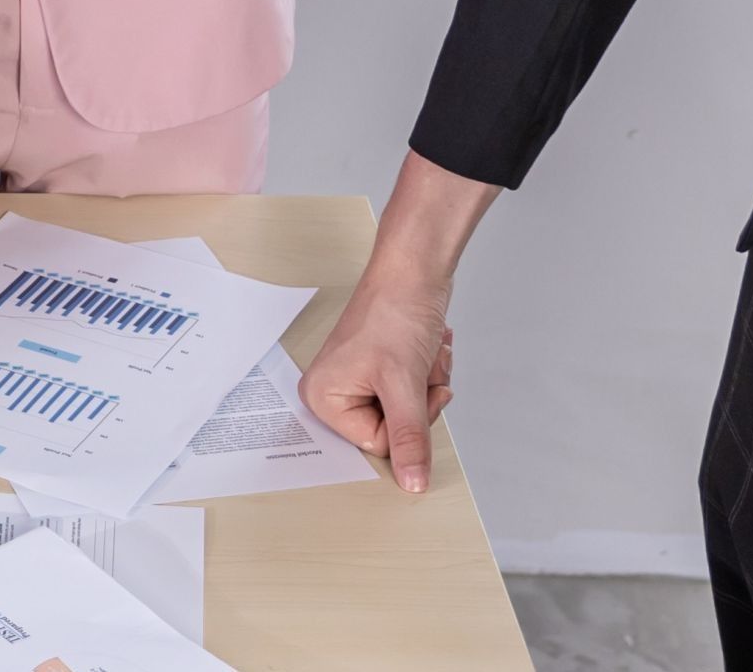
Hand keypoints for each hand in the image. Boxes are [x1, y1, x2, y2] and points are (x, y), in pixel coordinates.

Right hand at [299, 274, 457, 496]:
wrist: (414, 270)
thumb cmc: (393, 311)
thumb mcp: (403, 384)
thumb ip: (409, 438)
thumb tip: (412, 483)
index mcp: (323, 398)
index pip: (377, 444)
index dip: (408, 422)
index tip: (415, 392)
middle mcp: (335, 391)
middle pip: (394, 430)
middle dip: (420, 401)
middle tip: (419, 370)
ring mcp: (359, 380)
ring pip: (410, 411)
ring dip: (428, 384)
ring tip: (423, 353)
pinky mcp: (381, 369)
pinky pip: (414, 393)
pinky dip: (429, 373)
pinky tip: (427, 349)